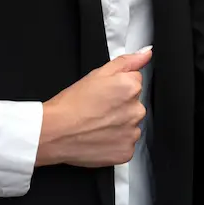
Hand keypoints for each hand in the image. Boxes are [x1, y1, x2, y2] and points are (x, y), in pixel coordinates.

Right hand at [36, 47, 151, 167]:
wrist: (56, 132)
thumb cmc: (72, 103)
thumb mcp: (98, 73)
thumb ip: (127, 62)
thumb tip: (146, 52)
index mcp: (130, 87)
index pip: (135, 82)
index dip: (117, 87)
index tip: (104, 94)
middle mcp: (136, 110)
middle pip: (134, 104)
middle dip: (120, 105)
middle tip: (98, 109)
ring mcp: (132, 133)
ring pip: (131, 124)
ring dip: (119, 124)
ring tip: (97, 124)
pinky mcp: (126, 152)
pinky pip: (126, 143)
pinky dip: (116, 141)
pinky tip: (100, 137)